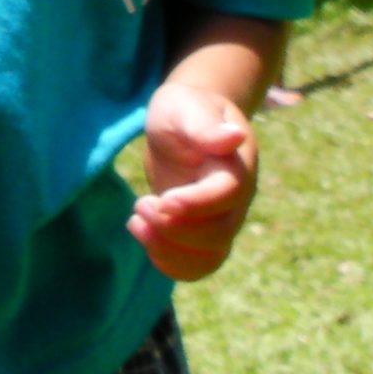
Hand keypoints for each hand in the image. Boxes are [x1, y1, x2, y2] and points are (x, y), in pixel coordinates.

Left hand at [133, 81, 259, 282]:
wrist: (186, 124)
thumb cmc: (184, 111)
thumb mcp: (185, 108)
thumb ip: (204, 127)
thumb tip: (232, 137)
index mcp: (236, 165)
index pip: (228, 194)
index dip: (196, 204)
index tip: (162, 200)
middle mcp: (236, 199)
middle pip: (219, 233)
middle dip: (175, 228)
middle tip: (141, 204)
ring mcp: (222, 219)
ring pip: (210, 257)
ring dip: (169, 250)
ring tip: (135, 223)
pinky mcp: (203, 233)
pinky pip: (198, 265)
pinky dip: (170, 264)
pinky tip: (143, 235)